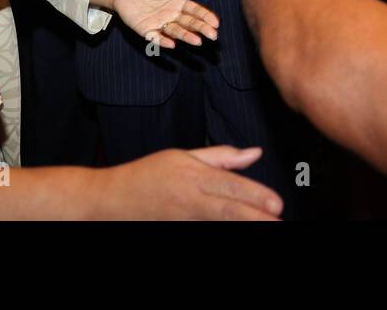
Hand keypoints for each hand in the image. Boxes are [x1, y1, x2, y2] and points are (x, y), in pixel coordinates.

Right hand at [98, 146, 282, 219]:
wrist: (107, 202)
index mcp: (193, 176)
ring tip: (265, 229)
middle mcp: (189, 201)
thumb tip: (255, 153)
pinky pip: (201, 233)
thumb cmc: (145, 176)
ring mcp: (182, 221)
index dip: (256, 196)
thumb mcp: (182, 156)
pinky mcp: (176, 233)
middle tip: (278, 224)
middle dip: (256, 219)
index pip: (231, 186)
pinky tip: (237, 232)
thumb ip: (222, 156)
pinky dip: (220, 233)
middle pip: (228, 211)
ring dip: (241, 228)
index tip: (278, 205)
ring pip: (217, 226)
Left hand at [100, 0, 218, 47]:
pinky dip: (163, 42)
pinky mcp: (147, 31)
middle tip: (213, 35)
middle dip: (201, 29)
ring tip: (198, 41)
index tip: (216, 23)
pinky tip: (172, 44)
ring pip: (176, 32)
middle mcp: (173, 15)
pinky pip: (156, 38)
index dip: (206, 17)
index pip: (196, 11)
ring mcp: (161, 24)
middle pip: (189, 23)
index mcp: (179, 3)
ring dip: (187, 37)